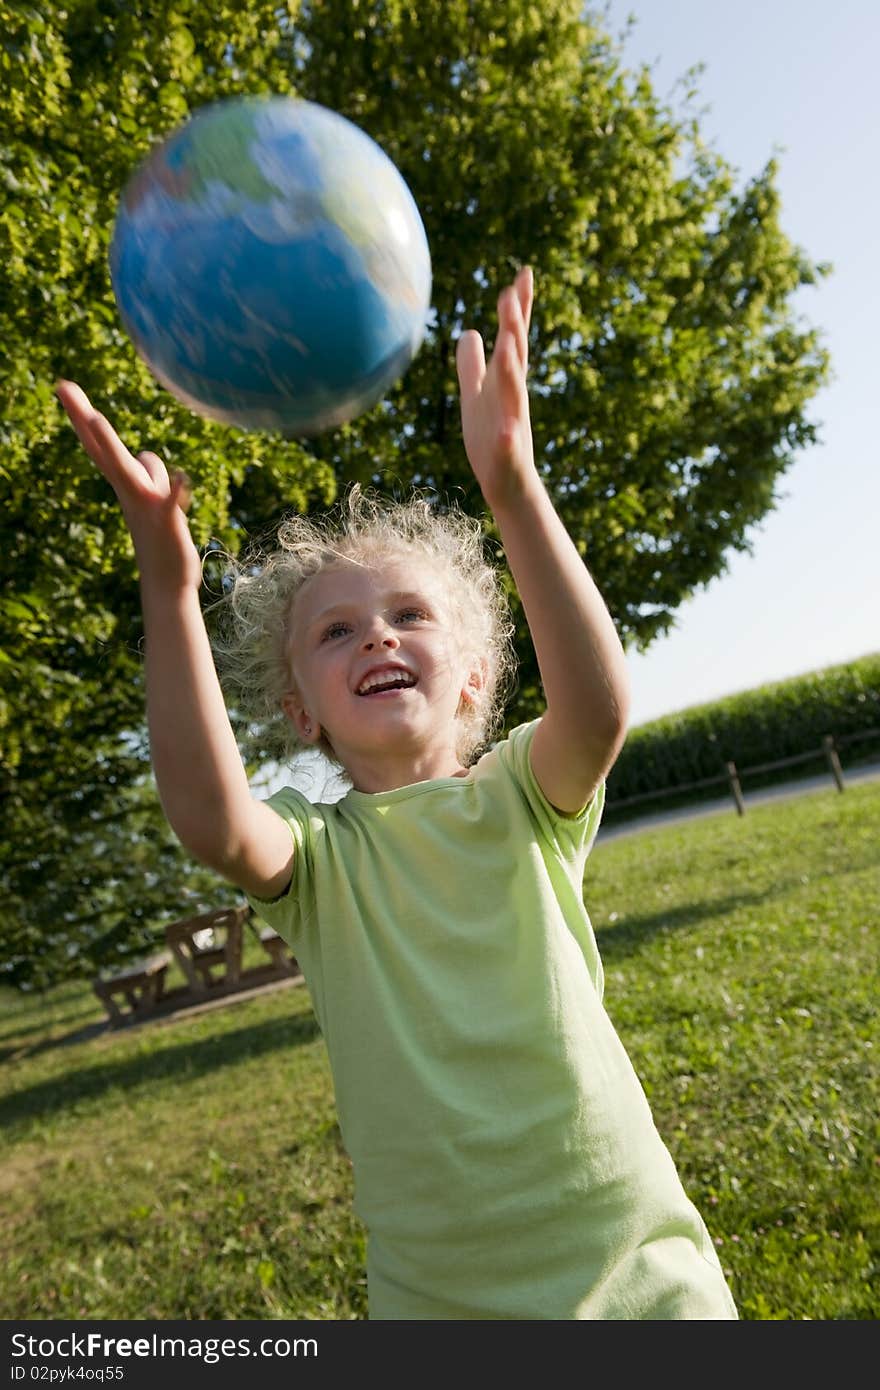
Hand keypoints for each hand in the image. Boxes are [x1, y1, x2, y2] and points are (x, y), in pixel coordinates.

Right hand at [56, 380, 200, 592]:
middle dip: (85, 418)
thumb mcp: (154, 498)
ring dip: (119, 452)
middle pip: (104, 450)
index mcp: (125, 485)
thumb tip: (145, 455)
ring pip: (136, 471)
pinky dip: (176, 492)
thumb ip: (149, 474)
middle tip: (63, 386)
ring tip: (95, 420)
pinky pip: (171, 502)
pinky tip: (184, 481)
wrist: (166, 584)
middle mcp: (130, 492)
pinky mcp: (168, 523)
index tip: (62, 385)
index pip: (99, 445)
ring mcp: (147, 507)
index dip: (81, 416)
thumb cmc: (160, 540)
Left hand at [456, 265, 535, 509]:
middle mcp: (512, 397)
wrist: (508, 485)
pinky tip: (507, 431)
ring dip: (511, 368)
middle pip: (516, 356)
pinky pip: (509, 444)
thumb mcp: (477, 395)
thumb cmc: (492, 440)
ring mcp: (513, 424)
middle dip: (514, 326)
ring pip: (514, 393)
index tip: (522, 273)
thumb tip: (469, 331)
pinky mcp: (508, 454)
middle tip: (511, 293)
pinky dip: (509, 436)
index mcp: (505, 382)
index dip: (518, 309)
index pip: (514, 338)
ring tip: (508, 343)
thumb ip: (472, 364)